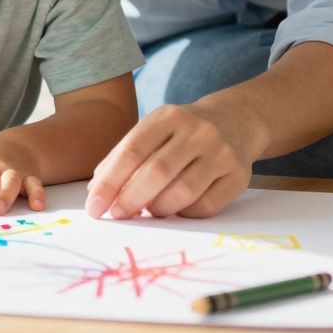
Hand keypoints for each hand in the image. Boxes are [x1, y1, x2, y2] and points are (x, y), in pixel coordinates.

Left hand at [84, 103, 260, 219]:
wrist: (236, 121)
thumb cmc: (181, 133)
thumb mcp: (153, 131)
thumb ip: (122, 157)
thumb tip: (95, 191)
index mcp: (169, 116)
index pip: (132, 150)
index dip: (110, 182)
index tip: (94, 207)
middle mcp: (198, 131)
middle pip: (157, 172)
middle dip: (130, 200)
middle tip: (117, 216)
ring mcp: (221, 152)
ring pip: (183, 192)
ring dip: (158, 209)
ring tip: (149, 210)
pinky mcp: (239, 176)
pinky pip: (206, 206)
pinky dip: (184, 214)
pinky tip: (177, 209)